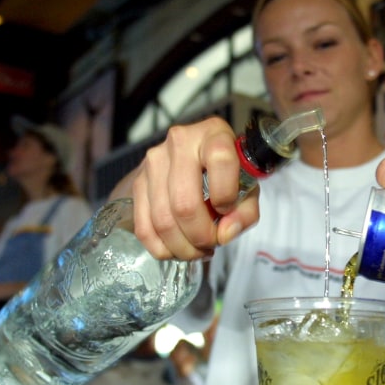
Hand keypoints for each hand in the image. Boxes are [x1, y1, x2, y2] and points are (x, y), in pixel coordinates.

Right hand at [118, 117, 261, 259]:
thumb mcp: (247, 187)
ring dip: (183, 247)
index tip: (227, 210)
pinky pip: (144, 227)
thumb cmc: (226, 174)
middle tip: (212, 243)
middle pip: (184, 204)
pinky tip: (178, 249)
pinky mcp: (137, 182)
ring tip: (198, 249)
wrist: (195, 159)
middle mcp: (180, 143)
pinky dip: (162, 248)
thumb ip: (245, 212)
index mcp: (214, 135)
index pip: (220, 160)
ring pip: (163, 220)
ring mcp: (153, 162)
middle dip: (201, 235)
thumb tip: (224, 234)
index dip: (226, 195)